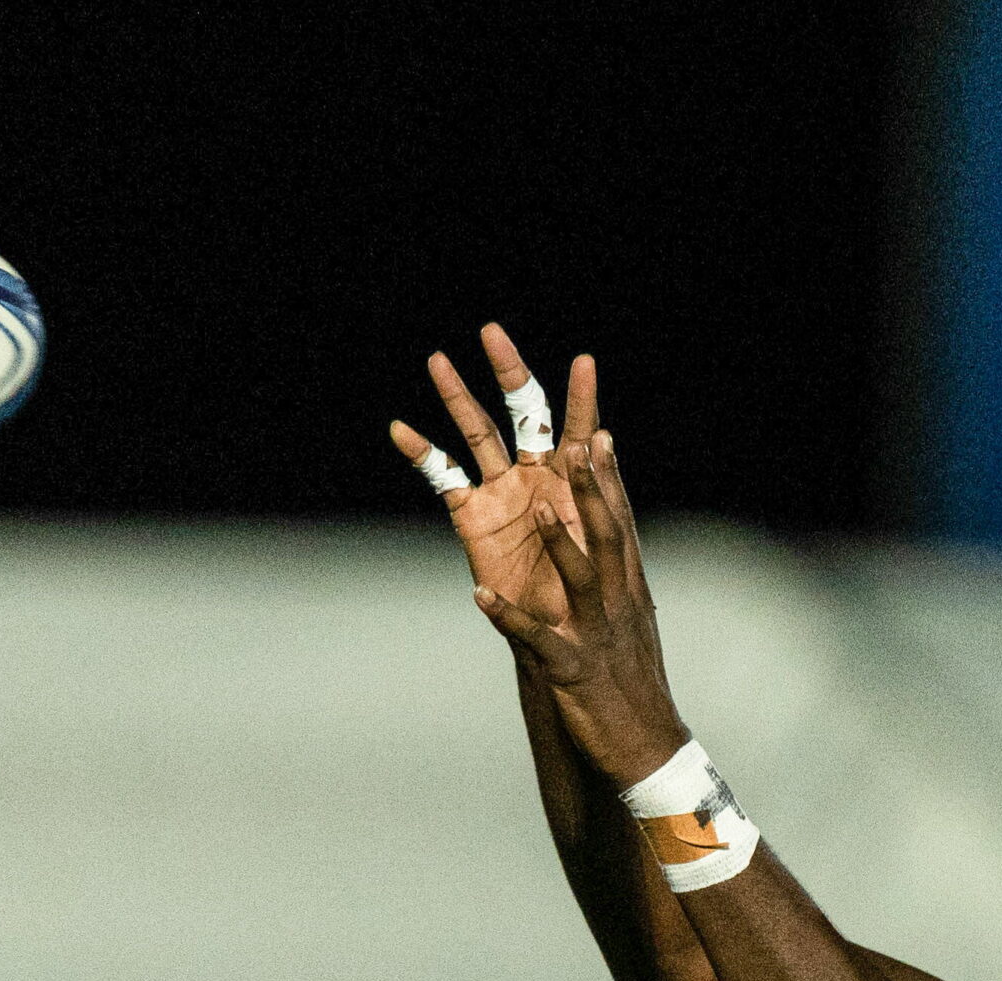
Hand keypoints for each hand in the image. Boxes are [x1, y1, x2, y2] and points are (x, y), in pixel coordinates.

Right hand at [388, 324, 592, 624]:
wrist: (562, 628)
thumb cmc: (591, 584)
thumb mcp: (601, 535)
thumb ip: (598, 486)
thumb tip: (598, 436)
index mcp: (571, 475)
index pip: (576, 425)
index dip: (581, 398)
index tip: (587, 363)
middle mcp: (535, 473)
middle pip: (520, 411)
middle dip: (508, 372)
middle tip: (491, 332)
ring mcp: (501, 491)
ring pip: (477, 433)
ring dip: (458, 398)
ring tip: (438, 362)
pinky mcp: (472, 516)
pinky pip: (443, 477)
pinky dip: (422, 454)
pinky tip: (401, 430)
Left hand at [470, 425, 688, 789]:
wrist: (648, 751)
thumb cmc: (634, 690)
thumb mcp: (630, 629)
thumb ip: (617, 587)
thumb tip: (610, 556)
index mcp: (629, 594)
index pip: (621, 527)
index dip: (610, 481)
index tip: (600, 435)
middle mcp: (618, 607)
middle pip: (608, 538)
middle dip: (591, 492)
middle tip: (575, 444)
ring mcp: (596, 637)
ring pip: (583, 581)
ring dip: (562, 545)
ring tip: (542, 509)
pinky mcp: (572, 671)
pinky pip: (538, 641)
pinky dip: (509, 620)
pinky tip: (480, 600)